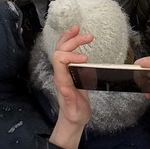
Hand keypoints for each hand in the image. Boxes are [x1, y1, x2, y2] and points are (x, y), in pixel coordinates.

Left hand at [48, 25, 93, 148]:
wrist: (72, 119)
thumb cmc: (75, 115)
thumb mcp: (75, 110)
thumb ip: (70, 99)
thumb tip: (64, 86)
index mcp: (62, 81)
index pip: (60, 60)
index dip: (71, 55)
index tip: (86, 58)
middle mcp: (60, 73)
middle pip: (60, 50)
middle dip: (73, 41)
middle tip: (90, 37)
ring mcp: (62, 71)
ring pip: (60, 48)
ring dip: (69, 37)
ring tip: (79, 28)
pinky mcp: (67, 70)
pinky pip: (64, 51)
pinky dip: (69, 41)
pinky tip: (75, 35)